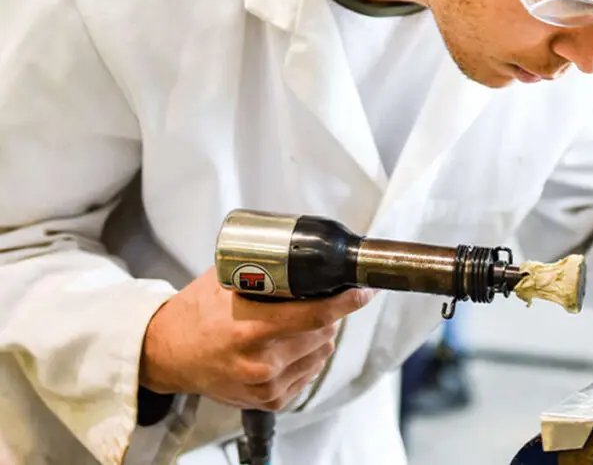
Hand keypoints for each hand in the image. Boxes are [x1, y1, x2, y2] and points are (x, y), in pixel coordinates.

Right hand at [140, 267, 375, 410]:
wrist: (166, 354)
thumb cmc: (196, 313)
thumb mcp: (225, 280)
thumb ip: (265, 269)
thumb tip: (311, 252)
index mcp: (251, 328)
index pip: (316, 314)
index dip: (347, 301)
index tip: (364, 290)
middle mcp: (261, 361)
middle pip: (325, 333)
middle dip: (330, 313)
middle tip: (317, 300)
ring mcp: (266, 385)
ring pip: (321, 353)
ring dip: (320, 335)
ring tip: (296, 324)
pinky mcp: (269, 401)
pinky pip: (309, 373)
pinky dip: (307, 357)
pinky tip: (287, 346)